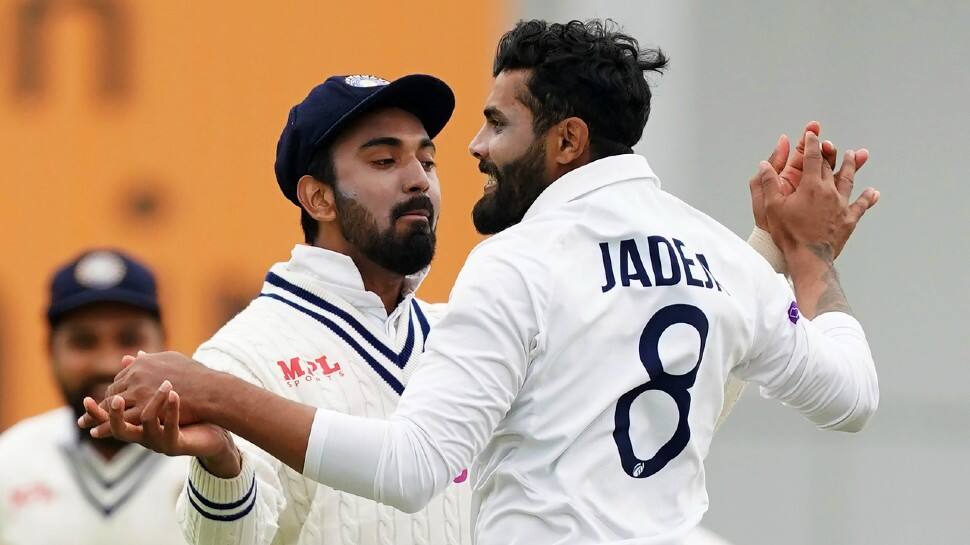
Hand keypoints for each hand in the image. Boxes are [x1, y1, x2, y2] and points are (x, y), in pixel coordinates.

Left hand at [77, 351, 211, 430]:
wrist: (211, 391)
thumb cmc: (197, 377)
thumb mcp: (173, 362)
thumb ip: (152, 360)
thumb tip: (138, 355)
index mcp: (143, 364)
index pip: (121, 378)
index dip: (115, 390)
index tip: (110, 398)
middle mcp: (137, 374)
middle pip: (113, 391)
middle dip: (101, 402)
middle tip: (88, 411)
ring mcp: (139, 391)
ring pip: (113, 406)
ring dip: (97, 415)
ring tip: (85, 424)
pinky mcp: (144, 409)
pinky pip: (121, 419)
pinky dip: (107, 426)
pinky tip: (97, 433)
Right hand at [84, 381, 241, 477]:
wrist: (211, 431)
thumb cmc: (185, 411)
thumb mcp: (160, 394)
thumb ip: (144, 379)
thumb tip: (129, 358)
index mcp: (135, 424)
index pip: (109, 420)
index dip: (96, 412)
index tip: (85, 399)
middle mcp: (143, 437)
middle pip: (120, 429)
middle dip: (114, 414)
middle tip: (115, 398)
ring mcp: (159, 442)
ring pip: (147, 425)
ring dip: (149, 404)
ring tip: (148, 389)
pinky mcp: (176, 444)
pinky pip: (170, 428)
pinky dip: (171, 410)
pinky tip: (174, 394)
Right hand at [749, 121, 868, 235]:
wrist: (809, 258)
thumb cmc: (788, 233)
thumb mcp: (770, 207)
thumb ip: (767, 183)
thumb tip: (764, 164)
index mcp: (811, 186)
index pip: (813, 158)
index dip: (811, 144)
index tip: (811, 133)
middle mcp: (830, 191)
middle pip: (831, 166)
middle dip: (829, 152)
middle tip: (829, 142)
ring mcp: (842, 205)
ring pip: (848, 180)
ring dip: (851, 166)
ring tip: (854, 155)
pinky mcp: (849, 220)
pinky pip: (861, 205)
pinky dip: (867, 198)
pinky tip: (873, 192)